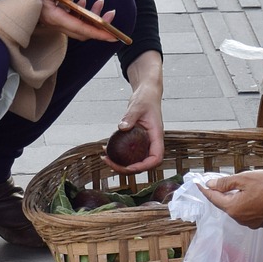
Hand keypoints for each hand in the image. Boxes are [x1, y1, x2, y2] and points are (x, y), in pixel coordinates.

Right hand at [4, 0, 119, 41]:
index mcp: (55, 17)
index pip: (82, 29)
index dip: (99, 33)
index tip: (114, 35)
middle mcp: (55, 22)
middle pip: (83, 30)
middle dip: (100, 25)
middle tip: (112, 14)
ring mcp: (54, 20)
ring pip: (78, 24)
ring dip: (92, 17)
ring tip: (102, 4)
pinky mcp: (52, 15)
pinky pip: (71, 18)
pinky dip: (81, 12)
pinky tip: (85, 1)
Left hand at [101, 51, 165, 174]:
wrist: (147, 92)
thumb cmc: (146, 98)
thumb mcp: (138, 105)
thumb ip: (130, 117)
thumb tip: (121, 127)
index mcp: (157, 136)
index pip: (156, 158)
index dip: (144, 166)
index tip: (129, 166)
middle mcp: (152, 142)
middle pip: (144, 164)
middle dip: (127, 169)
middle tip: (110, 164)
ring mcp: (145, 142)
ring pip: (136, 160)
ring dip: (121, 164)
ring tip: (105, 159)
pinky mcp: (138, 140)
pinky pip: (129, 152)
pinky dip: (118, 154)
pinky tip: (105, 150)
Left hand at [199, 171, 262, 227]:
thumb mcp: (244, 179)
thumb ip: (225, 183)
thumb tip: (210, 185)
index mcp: (233, 208)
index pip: (214, 198)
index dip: (205, 190)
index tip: (198, 184)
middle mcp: (240, 219)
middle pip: (225, 204)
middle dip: (222, 193)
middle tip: (219, 181)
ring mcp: (250, 223)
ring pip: (237, 208)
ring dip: (235, 198)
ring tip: (241, 186)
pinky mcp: (260, 222)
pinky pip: (247, 212)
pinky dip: (246, 203)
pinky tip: (253, 194)